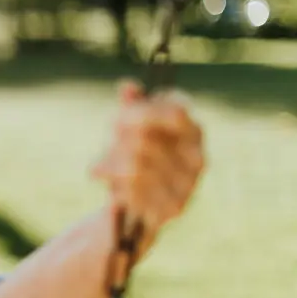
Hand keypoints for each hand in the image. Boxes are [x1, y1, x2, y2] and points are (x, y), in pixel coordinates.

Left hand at [91, 80, 204, 231]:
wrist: (135, 212)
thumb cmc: (134, 161)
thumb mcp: (128, 131)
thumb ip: (129, 107)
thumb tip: (127, 86)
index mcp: (192, 130)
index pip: (175, 109)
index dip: (141, 111)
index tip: (118, 118)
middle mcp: (198, 156)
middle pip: (146, 136)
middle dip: (117, 139)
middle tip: (107, 142)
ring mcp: (189, 184)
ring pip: (136, 164)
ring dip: (110, 165)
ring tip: (98, 167)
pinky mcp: (175, 208)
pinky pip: (135, 191)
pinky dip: (117, 189)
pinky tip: (113, 191)